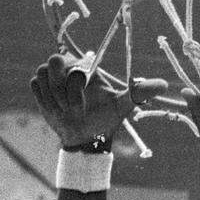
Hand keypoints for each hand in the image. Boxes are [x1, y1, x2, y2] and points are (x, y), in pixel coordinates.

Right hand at [31, 53, 165, 149]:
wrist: (85, 139)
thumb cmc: (105, 120)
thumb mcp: (122, 106)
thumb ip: (140, 92)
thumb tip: (165, 85)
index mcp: (85, 65)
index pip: (73, 60)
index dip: (76, 81)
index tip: (84, 99)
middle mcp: (67, 66)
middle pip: (53, 63)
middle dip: (63, 90)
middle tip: (73, 108)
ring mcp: (51, 76)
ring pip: (43, 76)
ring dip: (55, 99)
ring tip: (67, 111)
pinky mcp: (39, 87)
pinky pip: (35, 86)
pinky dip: (45, 101)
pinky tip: (56, 111)